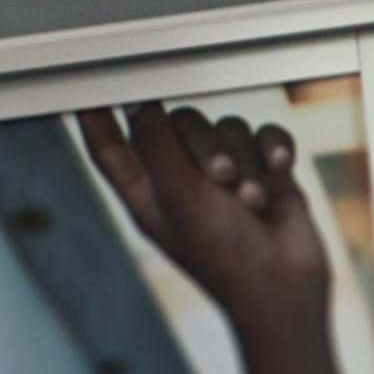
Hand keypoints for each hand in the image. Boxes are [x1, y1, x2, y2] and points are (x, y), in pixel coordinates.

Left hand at [79, 102, 332, 334]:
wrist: (285, 286)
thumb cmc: (224, 255)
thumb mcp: (178, 195)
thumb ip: (154, 142)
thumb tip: (137, 102)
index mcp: (148, 192)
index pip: (110, 147)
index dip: (95, 118)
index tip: (88, 86)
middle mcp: (182, 179)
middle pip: (179, 123)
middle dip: (205, 146)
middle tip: (220, 178)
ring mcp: (225, 173)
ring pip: (226, 126)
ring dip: (242, 158)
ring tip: (250, 199)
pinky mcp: (263, 170)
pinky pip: (263, 134)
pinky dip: (272, 148)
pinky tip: (278, 169)